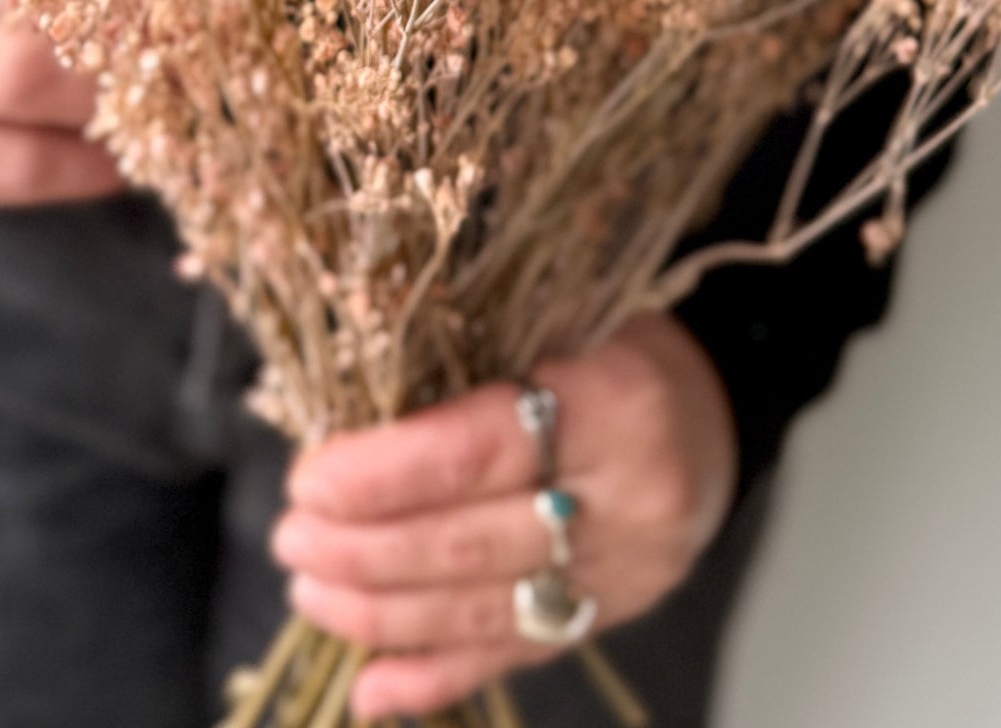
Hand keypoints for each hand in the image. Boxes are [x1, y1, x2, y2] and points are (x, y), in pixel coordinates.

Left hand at [271, 317, 738, 719]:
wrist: (711, 411)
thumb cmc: (612, 343)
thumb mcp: (560, 314)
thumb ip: (472, 361)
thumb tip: (346, 406)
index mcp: (618, 404)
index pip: (480, 450)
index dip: (384, 474)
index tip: (309, 478)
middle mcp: (631, 502)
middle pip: (473, 543)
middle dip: (364, 550)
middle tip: (289, 537)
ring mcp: (626, 575)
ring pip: (484, 610)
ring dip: (381, 613)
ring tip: (308, 591)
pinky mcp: (611, 619)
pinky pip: (513, 657)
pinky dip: (435, 678)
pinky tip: (371, 686)